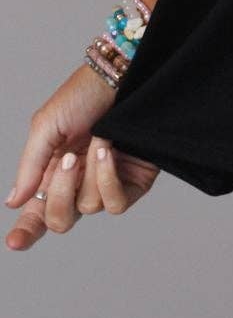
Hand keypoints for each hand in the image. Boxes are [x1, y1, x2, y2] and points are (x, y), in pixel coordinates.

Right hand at [5, 63, 159, 250]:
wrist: (122, 75)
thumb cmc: (83, 94)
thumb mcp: (47, 125)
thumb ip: (30, 165)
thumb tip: (14, 202)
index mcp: (52, 173)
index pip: (36, 213)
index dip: (25, 232)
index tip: (14, 242)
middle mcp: (78, 184)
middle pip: (60, 220)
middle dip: (59, 195)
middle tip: (67, 161)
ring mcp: (105, 184)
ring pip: (88, 208)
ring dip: (89, 172)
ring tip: (98, 140)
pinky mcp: (132, 183)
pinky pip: (115, 204)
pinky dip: (108, 179)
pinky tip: (108, 152)